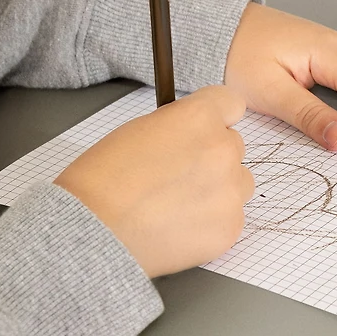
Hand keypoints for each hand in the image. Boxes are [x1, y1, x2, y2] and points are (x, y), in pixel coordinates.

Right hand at [55, 87, 253, 277]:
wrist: (97, 232)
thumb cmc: (104, 181)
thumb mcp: (140, 129)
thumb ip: (179, 126)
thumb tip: (193, 133)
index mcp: (200, 118)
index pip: (230, 103)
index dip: (216, 117)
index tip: (205, 129)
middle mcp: (223, 150)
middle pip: (235, 146)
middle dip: (213, 156)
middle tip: (180, 175)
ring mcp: (231, 191)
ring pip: (239, 183)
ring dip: (219, 189)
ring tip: (180, 204)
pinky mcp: (231, 227)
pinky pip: (232, 217)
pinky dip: (213, 222)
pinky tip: (180, 226)